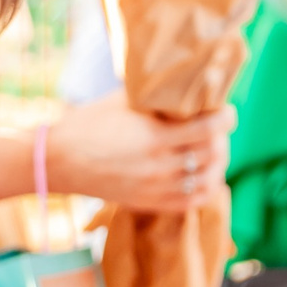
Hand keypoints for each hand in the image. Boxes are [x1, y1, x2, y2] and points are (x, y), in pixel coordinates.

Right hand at [41, 97, 235, 213]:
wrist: (58, 161)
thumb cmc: (88, 124)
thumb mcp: (122, 103)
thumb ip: (154, 97)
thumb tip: (181, 83)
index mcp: (154, 137)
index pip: (208, 130)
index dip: (225, 119)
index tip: (228, 111)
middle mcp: (159, 165)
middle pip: (211, 155)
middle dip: (222, 140)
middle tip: (220, 130)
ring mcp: (156, 188)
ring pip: (206, 180)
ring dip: (218, 165)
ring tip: (216, 152)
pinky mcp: (150, 203)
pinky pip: (192, 202)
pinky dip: (206, 190)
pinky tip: (208, 178)